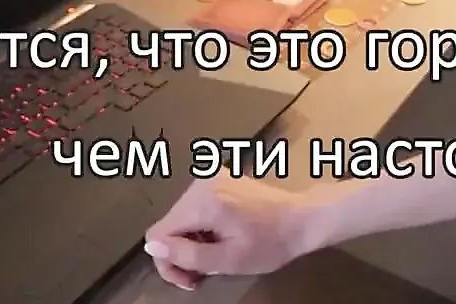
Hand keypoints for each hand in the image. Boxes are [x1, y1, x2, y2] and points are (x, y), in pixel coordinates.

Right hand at [142, 175, 332, 290]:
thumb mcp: (229, 260)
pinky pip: (195, 207)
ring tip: (218, 254)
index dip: (167, 262)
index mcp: (202, 202)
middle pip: (168, 224)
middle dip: (181, 253)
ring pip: (181, 217)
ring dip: (192, 241)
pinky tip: (222, 236)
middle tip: (204, 273)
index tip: (190, 279)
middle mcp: (200, 183)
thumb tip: (152, 247)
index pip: (158, 234)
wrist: (303, 218)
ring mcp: (210, 177)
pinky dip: (202, 226)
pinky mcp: (219, 177)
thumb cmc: (270, 243)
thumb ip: (187, 255)